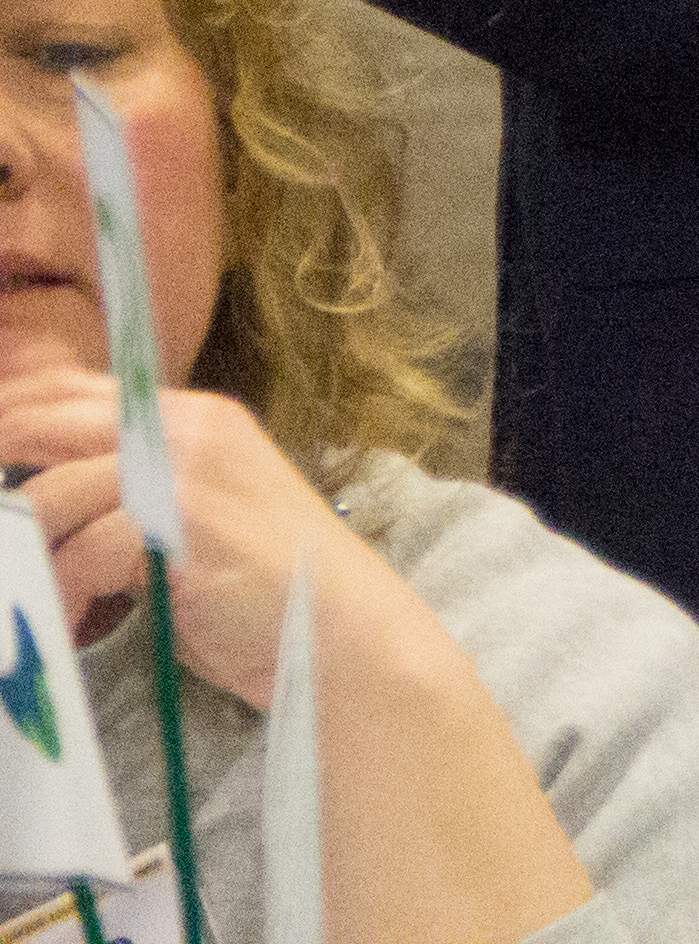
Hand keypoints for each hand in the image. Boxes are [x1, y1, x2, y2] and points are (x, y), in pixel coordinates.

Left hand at [0, 360, 385, 708]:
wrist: (341, 633)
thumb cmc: (265, 588)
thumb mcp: (189, 517)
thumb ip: (126, 491)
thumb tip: (35, 497)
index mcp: (190, 417)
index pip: (68, 389)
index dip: (6, 414)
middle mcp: (186, 427)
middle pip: (46, 422)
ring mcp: (185, 470)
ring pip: (51, 496)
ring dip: (24, 558)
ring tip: (28, 601)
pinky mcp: (183, 522)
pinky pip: (82, 552)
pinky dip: (64, 597)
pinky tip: (74, 625)